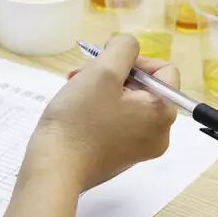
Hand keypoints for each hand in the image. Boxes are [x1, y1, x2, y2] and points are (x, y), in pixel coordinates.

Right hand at [21, 35, 178, 192]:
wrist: (54, 169)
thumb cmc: (79, 119)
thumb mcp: (102, 71)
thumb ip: (123, 48)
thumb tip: (128, 48)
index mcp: (163, 112)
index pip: (163, 69)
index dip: (133, 60)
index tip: (104, 65)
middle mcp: (159, 134)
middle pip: (143, 87)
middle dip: (112, 75)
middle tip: (81, 76)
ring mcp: (139, 149)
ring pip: (127, 103)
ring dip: (102, 90)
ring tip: (74, 91)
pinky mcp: (119, 157)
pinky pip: (117, 123)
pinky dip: (100, 111)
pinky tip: (77, 111)